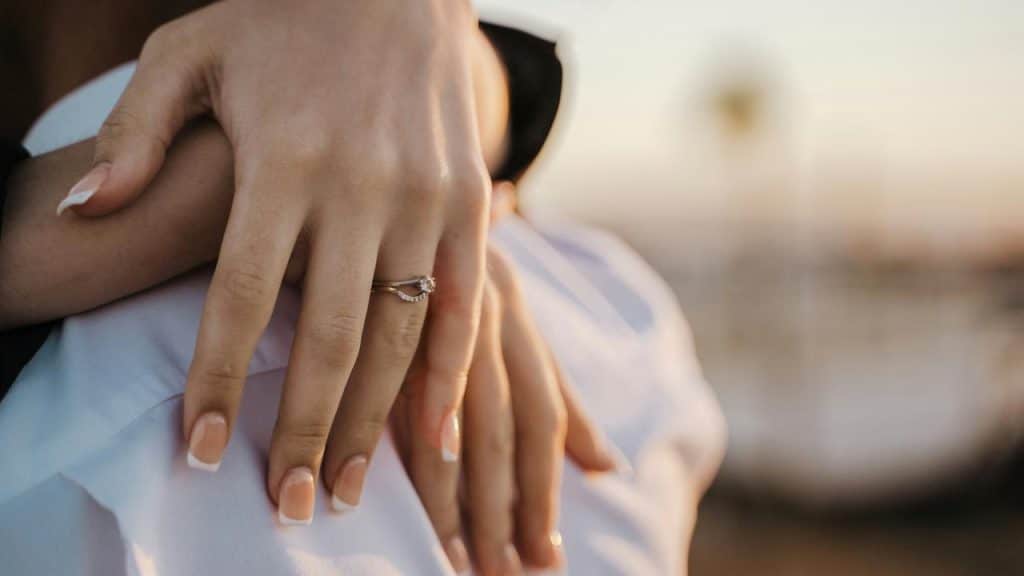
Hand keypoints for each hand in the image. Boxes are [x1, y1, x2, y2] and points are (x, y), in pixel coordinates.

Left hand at [59, 0, 499, 522]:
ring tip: (347, 488)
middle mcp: (361, 186)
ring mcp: (424, 197)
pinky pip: (463, 304)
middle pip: (328, 335)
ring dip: (374, 421)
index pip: (241, 291)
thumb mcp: (189, 51)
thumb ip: (136, 132)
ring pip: (399, 333)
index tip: (198, 448)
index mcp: (284, 158)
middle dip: (304, 430)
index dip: (216, 376)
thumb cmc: (281, 20)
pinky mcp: (469, 202)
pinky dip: (449, 375)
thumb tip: (85, 215)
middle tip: (288, 505)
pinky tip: (434, 437)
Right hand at [392, 243, 623, 573]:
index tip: (546, 554)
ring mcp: (426, 293)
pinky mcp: (364, 286)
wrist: (344, 134)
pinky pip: (378, 379)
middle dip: (506, 507)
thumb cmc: (403, 222)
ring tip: (451, 562)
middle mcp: (481, 298)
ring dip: (446, 497)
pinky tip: (368, 490)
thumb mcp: (475, 287)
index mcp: (509, 300)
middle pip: (504, 426)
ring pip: (449, 416)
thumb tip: (605, 459)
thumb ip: (534, 368)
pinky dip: (375, 436)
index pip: (542, 411)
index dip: (545, 487)